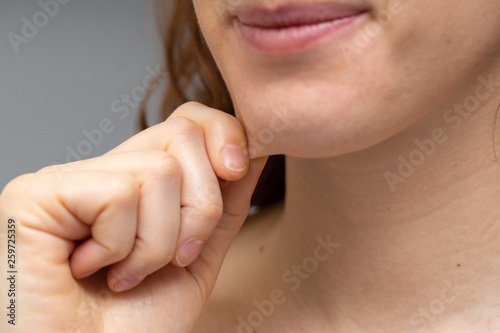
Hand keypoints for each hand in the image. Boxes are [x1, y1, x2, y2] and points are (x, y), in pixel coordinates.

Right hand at [0, 102, 267, 332]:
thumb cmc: (136, 325)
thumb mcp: (197, 259)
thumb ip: (223, 205)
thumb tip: (253, 153)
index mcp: (137, 182)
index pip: (188, 120)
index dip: (224, 135)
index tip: (237, 172)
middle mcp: (101, 170)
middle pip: (182, 134)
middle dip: (200, 208)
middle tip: (173, 258)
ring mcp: (67, 178)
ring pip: (158, 171)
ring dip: (158, 243)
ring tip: (126, 274)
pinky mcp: (37, 194)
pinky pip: (119, 194)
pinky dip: (121, 246)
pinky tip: (91, 269)